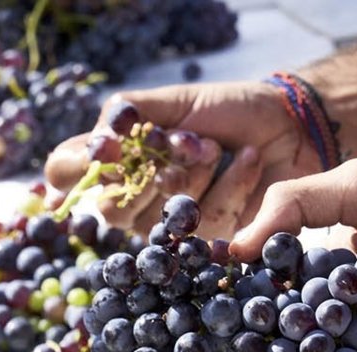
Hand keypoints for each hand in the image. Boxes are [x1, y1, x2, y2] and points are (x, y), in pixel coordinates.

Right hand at [45, 82, 320, 239]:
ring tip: (218, 148)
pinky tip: (249, 160)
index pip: (65, 172)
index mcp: (117, 162)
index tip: (105, 149)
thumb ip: (126, 115)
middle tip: (188, 141)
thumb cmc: (227, 111)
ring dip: (192, 174)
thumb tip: (92, 146)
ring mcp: (169, 227)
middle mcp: (135, 200)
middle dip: (151, 170)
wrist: (291, 124)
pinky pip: (205, 222)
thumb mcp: (174, 102)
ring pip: (157, 217)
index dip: (75, 166)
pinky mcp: (210, 244)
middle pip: (110, 208)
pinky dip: (232, 183)